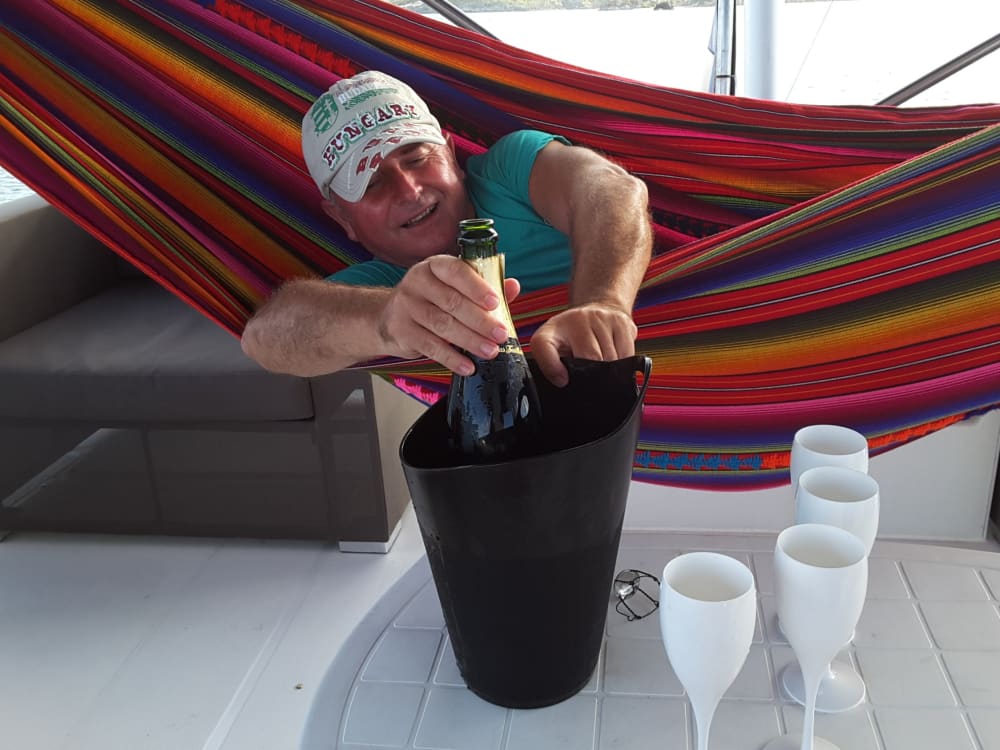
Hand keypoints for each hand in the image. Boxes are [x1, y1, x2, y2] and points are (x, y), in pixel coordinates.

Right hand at [377, 255, 520, 373]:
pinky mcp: (401, 331)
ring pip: (442, 325)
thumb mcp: (456, 288)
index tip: (496, 303)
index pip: (456, 271)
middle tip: (501, 334)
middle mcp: (417, 282)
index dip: (477, 288)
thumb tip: (513, 286)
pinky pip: (430, 346)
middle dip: (480, 321)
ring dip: (470, 341)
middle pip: (452, 302)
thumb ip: (484, 288)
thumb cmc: (432, 300)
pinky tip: (467, 366)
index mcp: (435, 266)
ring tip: (490, 351)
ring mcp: (406, 306)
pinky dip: (451, 358)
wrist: (390, 317)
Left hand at [530, 303, 636, 386]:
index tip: (563, 380)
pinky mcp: (621, 322)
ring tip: (601, 361)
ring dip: (608, 368)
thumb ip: (551, 364)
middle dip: (592, 373)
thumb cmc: (573, 335)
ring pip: (610, 358)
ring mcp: (600, 318)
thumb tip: (563, 381)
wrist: (597, 309)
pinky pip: (626, 354)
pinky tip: (614, 355)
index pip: (543, 346)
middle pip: (590, 358)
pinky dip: (622, 362)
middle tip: (589, 373)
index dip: (552, 368)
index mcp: (552, 329)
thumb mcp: (552, 348)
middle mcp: (575, 319)